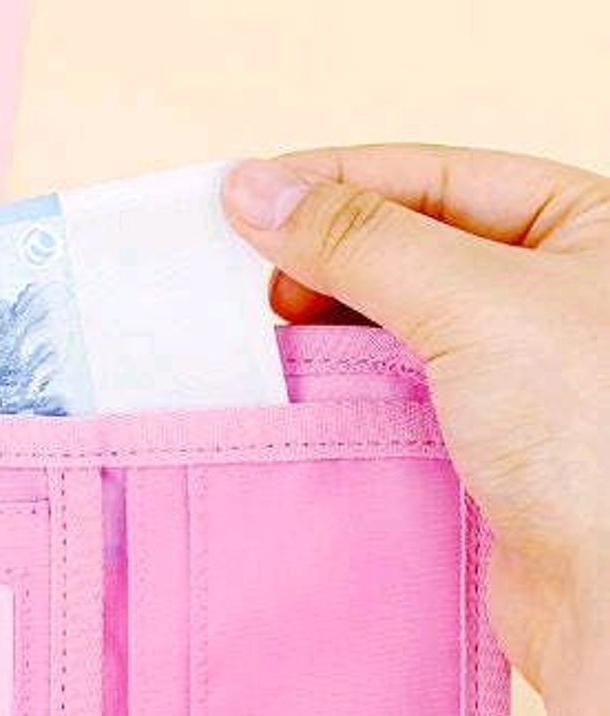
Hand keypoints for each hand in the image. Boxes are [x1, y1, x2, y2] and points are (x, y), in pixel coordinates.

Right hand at [221, 145, 608, 693]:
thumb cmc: (595, 438)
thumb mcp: (473, 304)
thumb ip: (360, 240)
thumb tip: (256, 187)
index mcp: (584, 226)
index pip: (434, 175)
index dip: (332, 183)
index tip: (240, 198)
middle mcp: (554, 290)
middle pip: (406, 245)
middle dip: (320, 261)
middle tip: (248, 284)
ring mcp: (515, 369)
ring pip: (389, 324)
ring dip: (321, 330)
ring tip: (257, 337)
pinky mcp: (478, 441)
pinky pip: (387, 392)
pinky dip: (335, 389)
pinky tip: (291, 390)